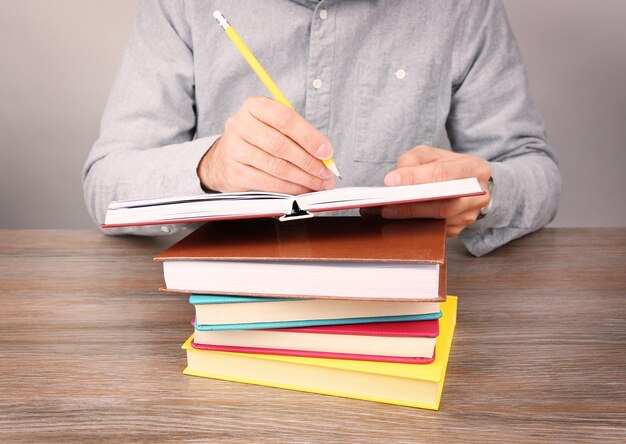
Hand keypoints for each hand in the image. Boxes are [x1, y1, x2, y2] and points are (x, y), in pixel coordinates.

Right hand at [197, 96, 335, 193]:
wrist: (223, 158)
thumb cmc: (257, 140)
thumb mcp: (274, 126)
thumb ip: (298, 135)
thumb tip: (325, 156)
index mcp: (255, 106)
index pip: (285, 119)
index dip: (309, 137)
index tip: (327, 152)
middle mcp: (240, 125)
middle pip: (281, 145)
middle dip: (309, 162)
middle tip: (326, 172)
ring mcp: (235, 149)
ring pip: (277, 166)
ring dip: (303, 178)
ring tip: (319, 183)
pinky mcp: (235, 172)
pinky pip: (268, 182)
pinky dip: (290, 188)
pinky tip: (302, 189)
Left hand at [361, 145, 491, 236]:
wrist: (471, 184)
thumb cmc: (447, 166)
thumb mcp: (431, 154)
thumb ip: (413, 160)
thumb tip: (395, 180)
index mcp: (473, 168)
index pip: (442, 174)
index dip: (416, 178)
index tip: (391, 181)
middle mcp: (477, 194)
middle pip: (443, 204)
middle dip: (410, 205)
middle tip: (384, 205)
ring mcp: (469, 215)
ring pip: (439, 220)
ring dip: (409, 218)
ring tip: (383, 213)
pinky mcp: (459, 229)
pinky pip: (434, 231)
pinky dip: (413, 227)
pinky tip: (394, 222)